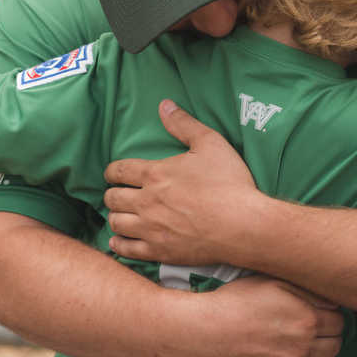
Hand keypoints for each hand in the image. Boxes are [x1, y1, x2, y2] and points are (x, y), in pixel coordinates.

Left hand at [104, 99, 263, 265]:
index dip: (112, 171)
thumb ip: (184, 124)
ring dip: (115, 217)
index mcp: (154, 174)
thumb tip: (164, 105)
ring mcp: (151, 228)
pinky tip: (120, 241)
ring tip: (121, 215)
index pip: (118, 170)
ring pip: (116, 223)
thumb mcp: (210, 143)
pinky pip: (126, 249)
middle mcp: (146, 201)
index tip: (113, 174)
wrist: (243, 225)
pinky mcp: (159, 251)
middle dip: (112, 194)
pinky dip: (118, 244)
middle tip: (119, 194)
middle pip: (112, 197)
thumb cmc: (229, 183)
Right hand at [195, 275, 342, 356]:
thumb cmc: (235, 302)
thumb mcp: (271, 282)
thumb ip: (306, 291)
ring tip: (307, 348)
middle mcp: (304, 346)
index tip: (320, 315)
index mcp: (306, 318)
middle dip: (328, 336)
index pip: (339, 321)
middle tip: (312, 330)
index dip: (331, 316)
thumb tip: (331, 301)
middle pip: (335, 345)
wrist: (206, 331)